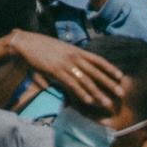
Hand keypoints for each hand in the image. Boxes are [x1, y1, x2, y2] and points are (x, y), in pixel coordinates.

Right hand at [6, 29, 129, 113]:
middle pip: (96, 72)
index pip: (97, 59)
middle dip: (109, 83)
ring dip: (98, 93)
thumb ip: (67, 61)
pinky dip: (80, 93)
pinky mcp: (56, 71)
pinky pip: (71, 84)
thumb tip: (73, 72)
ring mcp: (65, 64)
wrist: (24, 43)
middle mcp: (73, 56)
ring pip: (86, 80)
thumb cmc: (40, 46)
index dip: (110, 68)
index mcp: (75, 50)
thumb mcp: (58, 50)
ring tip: (107, 103)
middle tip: (122, 93)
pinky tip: (88, 101)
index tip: (121, 76)